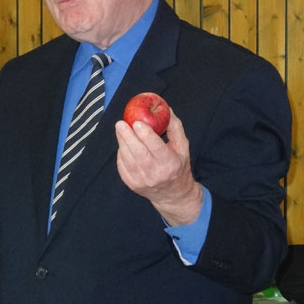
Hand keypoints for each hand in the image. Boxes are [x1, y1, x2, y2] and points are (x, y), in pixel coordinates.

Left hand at [115, 109, 203, 225]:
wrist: (173, 195)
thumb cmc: (178, 166)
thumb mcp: (183, 147)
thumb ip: (175, 127)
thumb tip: (166, 108)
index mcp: (171, 164)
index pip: (156, 148)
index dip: (146, 135)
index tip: (137, 122)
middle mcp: (156, 174)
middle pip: (139, 153)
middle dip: (128, 136)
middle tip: (121, 123)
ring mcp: (142, 181)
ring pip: (128, 159)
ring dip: (121, 142)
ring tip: (120, 129)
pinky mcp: (132, 185)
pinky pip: (122, 166)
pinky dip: (120, 153)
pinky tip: (122, 143)